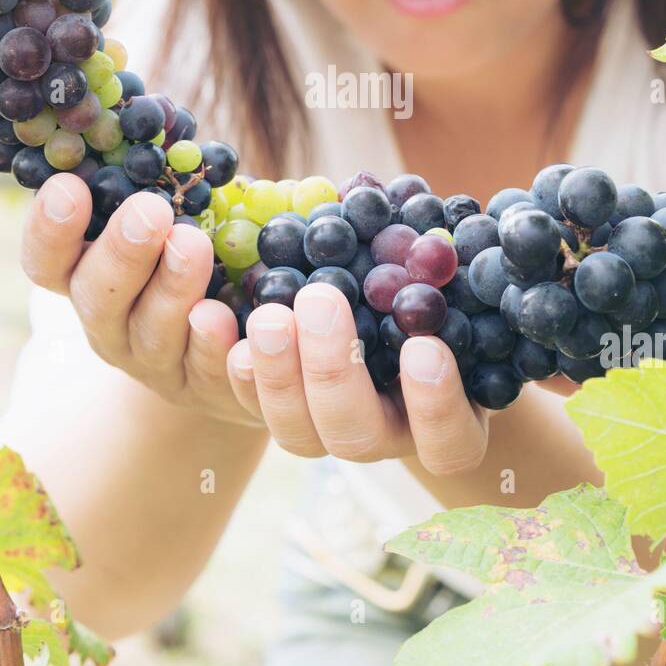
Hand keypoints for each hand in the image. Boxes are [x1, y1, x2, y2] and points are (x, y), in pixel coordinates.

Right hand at [20, 172, 252, 424]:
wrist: (226, 352)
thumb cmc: (188, 260)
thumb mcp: (166, 222)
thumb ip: (154, 184)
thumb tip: (163, 120)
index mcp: (85, 279)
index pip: (46, 262)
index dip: (49, 230)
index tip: (68, 187)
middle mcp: (109, 325)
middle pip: (97, 297)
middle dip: (120, 253)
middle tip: (148, 211)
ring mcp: (155, 363)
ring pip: (154, 334)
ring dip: (171, 289)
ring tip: (193, 245)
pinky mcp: (206, 389)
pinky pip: (209, 372)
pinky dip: (216, 346)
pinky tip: (226, 318)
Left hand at [225, 286, 490, 473]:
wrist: (372, 299)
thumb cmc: (431, 288)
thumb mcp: (439, 278)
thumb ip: (432, 262)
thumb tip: (421, 219)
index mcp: (443, 421)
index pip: (450, 445)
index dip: (437, 407)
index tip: (423, 348)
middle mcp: (384, 434)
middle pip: (357, 435)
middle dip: (334, 370)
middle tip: (321, 300)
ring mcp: (325, 429)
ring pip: (297, 432)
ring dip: (278, 373)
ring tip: (269, 312)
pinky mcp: (276, 406)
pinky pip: (246, 402)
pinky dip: (229, 364)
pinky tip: (214, 318)